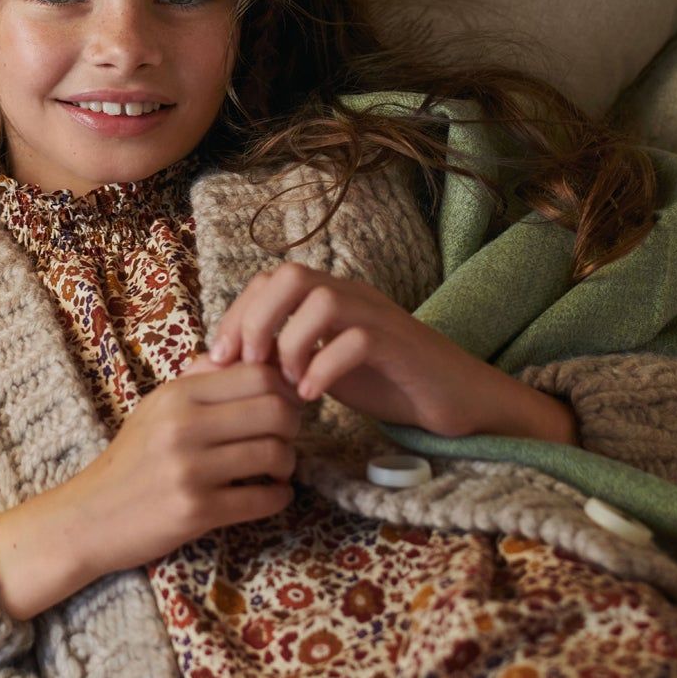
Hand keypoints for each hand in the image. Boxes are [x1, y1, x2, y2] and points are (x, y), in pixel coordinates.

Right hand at [65, 360, 306, 579]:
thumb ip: (201, 378)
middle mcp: (182, 426)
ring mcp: (189, 470)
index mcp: (176, 395)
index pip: (258, 374)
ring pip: (275, 454)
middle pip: (275, 410)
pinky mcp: (196, 511)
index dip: (285, 387)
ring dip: (287, 464)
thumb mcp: (157, 407)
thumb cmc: (132, 459)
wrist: (89, 516)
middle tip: (285, 437)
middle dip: (293, 425)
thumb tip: (252, 356)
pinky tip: (268, 494)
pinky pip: (264, 499)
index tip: (286, 403)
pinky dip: (278, 497)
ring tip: (275, 469)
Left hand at [207, 262, 578, 442]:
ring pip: (322, 300)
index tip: (220, 357)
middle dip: (257, 318)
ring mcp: (378, 316)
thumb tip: (219, 368)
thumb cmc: (385, 383)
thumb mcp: (321, 368)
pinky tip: (312, 396)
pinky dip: (324, 367)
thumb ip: (280, 361)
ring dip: (290, 342)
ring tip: (285, 381)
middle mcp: (351, 295)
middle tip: (248, 364)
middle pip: (290, 276)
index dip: (238, 312)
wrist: (457, 401)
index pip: (269, 279)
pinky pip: (356, 340)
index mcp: (329, 295)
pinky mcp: (401, 345)